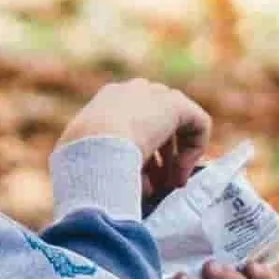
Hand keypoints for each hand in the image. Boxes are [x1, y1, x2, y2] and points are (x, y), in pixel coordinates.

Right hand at [58, 80, 211, 199]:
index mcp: (106, 102)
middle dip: (160, 156)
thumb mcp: (83, 161)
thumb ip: (103, 165)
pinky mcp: (176, 104)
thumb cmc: (81, 162)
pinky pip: (197, 123)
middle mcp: (130, 92)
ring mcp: (153, 94)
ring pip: (176, 124)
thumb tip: (120, 183)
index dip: (140, 153)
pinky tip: (181, 173)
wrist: (92, 148)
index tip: (140, 178)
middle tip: (159, 185)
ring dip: (176, 157)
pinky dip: (194, 150)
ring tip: (170, 185)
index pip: (131, 123)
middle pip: (156, 122)